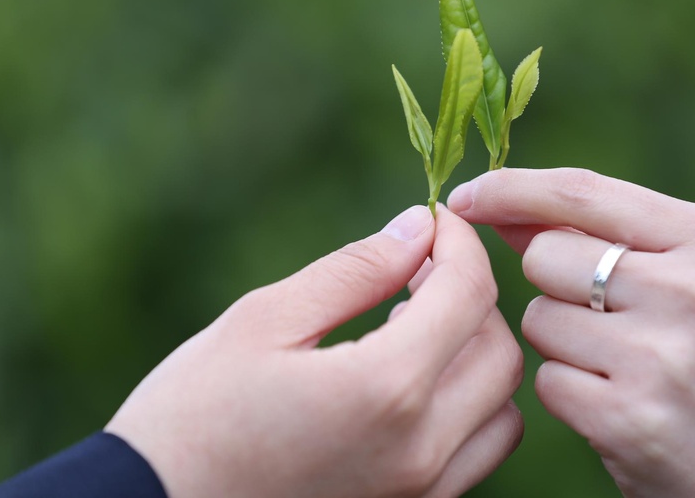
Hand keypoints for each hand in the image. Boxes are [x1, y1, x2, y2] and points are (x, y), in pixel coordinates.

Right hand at [106, 205, 523, 497]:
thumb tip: (418, 228)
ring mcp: (421, 492)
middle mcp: (421, 449)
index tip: (436, 223)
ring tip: (412, 328)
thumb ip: (355, 271)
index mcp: (385, 390)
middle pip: (500, 351)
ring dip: (474, 354)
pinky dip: (465, 404)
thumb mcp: (265, 321)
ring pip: (500, 408)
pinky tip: (407, 380)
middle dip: (471, 296)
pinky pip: (475, 451)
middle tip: (417, 273)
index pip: (469, 294)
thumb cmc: (193, 415)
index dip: (461, 244)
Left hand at [448, 168, 694, 497]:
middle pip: (546, 256)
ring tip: (619, 363)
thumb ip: (595, 232)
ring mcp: (663, 356)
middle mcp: (693, 291)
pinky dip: (567, 390)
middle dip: (553, 284)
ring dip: (559, 341)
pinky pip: (545, 379)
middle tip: (606, 317)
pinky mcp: (631, 417)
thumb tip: (496, 202)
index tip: (465, 196)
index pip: (582, 191)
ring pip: (538, 318)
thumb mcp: (683, 275)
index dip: (511, 188)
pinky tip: (615, 402)